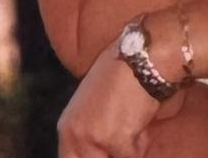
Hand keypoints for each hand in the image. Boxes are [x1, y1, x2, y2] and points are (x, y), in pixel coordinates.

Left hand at [58, 41, 162, 157]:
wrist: (139, 60)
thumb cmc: (119, 78)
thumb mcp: (92, 109)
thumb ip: (89, 136)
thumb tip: (99, 152)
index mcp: (67, 128)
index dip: (89, 157)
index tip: (105, 150)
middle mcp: (74, 135)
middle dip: (112, 152)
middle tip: (120, 139)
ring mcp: (92, 138)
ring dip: (127, 150)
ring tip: (130, 124)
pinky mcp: (115, 139)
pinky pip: (133, 156)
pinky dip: (141, 142)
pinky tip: (139, 117)